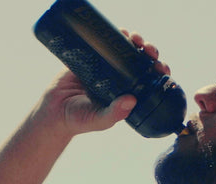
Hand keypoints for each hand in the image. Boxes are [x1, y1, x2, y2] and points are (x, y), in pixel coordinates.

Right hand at [37, 31, 170, 135]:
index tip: (162, 67)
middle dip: (149, 53)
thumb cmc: (79, 120)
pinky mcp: (91, 57)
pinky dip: (116, 35)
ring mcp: (107, 68)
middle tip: (150, 50)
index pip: (149, 82)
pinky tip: (122, 31)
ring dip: (136, 41)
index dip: (158, 73)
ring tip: (136, 38)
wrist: (54, 110)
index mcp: (128, 95)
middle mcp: (120, 81)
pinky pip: (106, 43)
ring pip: (126, 50)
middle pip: (141, 63)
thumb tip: (131, 100)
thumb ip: (114, 113)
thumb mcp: (100, 120)